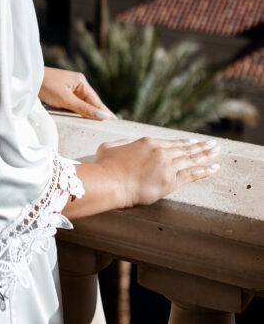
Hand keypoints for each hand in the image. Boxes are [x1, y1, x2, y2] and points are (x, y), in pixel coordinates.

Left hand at [39, 66, 113, 120]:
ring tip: (98, 126)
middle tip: (110, 127)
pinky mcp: (61, 93)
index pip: (96, 101)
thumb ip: (84, 108)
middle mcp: (77, 84)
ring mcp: (69, 89)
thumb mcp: (66, 99)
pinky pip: (73, 105)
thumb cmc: (46, 86)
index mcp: (81, 82)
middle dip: (98, 114)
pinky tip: (81, 119)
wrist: (28, 80)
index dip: (104, 113)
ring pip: (81, 105)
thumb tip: (103, 116)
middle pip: (90, 103)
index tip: (115, 123)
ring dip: (87, 114)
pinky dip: (77, 112)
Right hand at [95, 136, 220, 208]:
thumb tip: (128, 144)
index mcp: (147, 142)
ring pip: (191, 159)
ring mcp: (167, 165)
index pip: (170, 142)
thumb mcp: (110, 147)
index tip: (193, 141)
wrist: (109, 182)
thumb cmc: (106, 166)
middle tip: (213, 144)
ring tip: (217, 152)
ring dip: (206, 155)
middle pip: (185, 148)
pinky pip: (192, 174)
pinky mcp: (170, 181)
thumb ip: (122, 144)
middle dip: (200, 146)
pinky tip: (214, 168)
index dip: (184, 142)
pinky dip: (205, 170)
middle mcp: (160, 151)